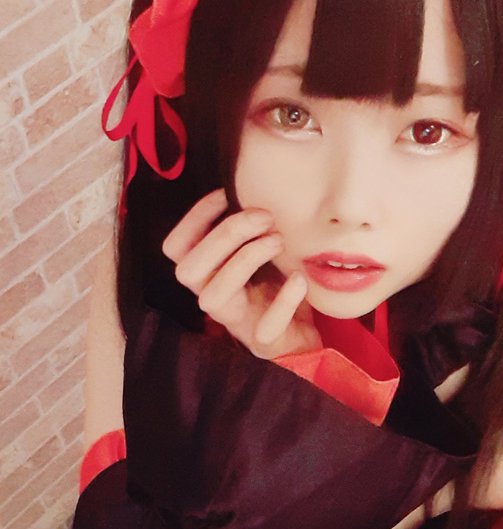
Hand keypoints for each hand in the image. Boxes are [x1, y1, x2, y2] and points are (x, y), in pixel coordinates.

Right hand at [162, 189, 320, 357]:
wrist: (302, 335)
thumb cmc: (275, 286)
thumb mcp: (258, 252)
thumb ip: (245, 229)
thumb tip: (246, 186)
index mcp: (206, 275)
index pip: (175, 247)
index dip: (196, 217)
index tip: (229, 194)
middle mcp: (212, 299)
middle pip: (188, 270)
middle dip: (225, 235)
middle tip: (265, 216)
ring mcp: (236, 323)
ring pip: (213, 297)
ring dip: (245, 260)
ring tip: (279, 240)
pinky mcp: (264, 342)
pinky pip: (265, 326)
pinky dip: (284, 300)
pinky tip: (299, 280)